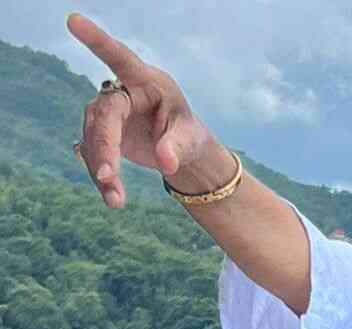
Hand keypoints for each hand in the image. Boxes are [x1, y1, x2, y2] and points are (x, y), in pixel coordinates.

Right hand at [67, 13, 220, 207]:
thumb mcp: (192, 140)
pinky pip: (94, 153)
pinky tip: (112, 195)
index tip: (74, 20)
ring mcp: (109, 113)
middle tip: (109, 176)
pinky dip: (102, 176)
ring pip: (94, 138)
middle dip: (104, 146)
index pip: (120, 58)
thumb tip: (167, 162)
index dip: (98, 41)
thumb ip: (179, 147)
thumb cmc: (192, 137)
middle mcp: (123, 93)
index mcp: (148, 82)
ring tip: (116, 201)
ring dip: (101, 169)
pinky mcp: (103, 133)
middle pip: (103, 114)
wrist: (183, 154)